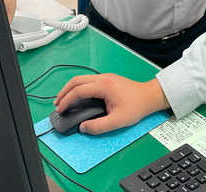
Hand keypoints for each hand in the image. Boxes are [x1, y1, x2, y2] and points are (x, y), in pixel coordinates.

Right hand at [54, 73, 169, 134]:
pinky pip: (88, 81)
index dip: (66, 100)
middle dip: (64, 92)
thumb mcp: (117, 121)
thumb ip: (98, 126)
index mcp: (103, 86)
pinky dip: (78, 87)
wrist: (149, 96)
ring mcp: (105, 77)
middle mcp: (102, 78)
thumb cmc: (135, 107)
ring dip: (70, 89)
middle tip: (57, 104)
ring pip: (81, 79)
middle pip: (76, 80)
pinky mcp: (107, 79)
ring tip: (63, 101)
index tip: (59, 110)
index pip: (78, 90)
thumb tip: (83, 128)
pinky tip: (77, 96)